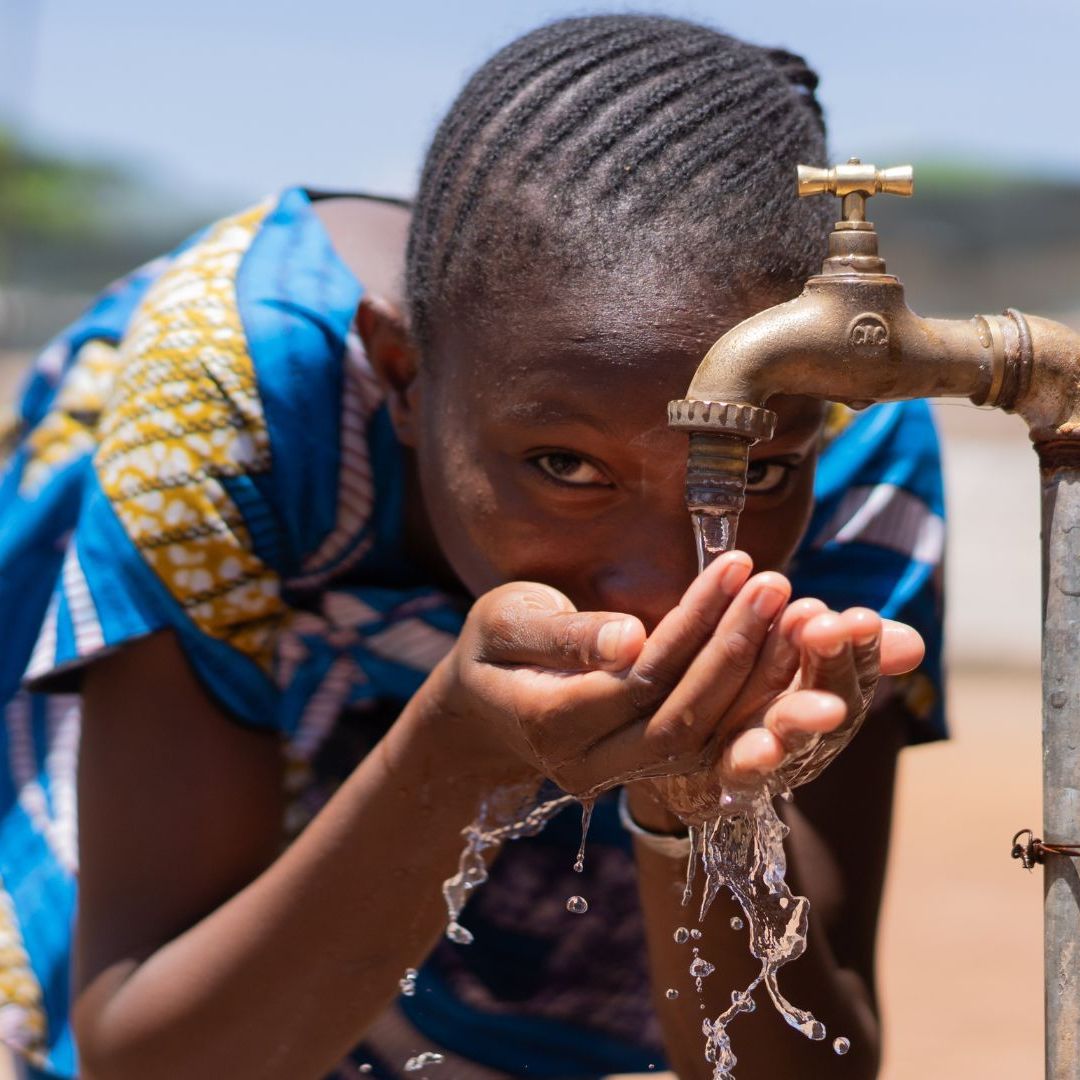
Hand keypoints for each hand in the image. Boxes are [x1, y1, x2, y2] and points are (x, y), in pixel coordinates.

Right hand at [433, 552, 900, 800]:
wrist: (481, 709)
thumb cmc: (490, 650)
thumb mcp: (505, 622)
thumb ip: (564, 634)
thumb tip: (631, 637)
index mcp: (546, 721)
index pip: (637, 678)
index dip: (691, 626)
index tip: (736, 566)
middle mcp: (586, 763)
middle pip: (679, 718)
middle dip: (735, 651)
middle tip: (774, 585)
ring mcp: (617, 776)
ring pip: (703, 741)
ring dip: (754, 679)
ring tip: (791, 612)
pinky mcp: (645, 772)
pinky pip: (708, 746)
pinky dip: (749, 701)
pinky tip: (780, 648)